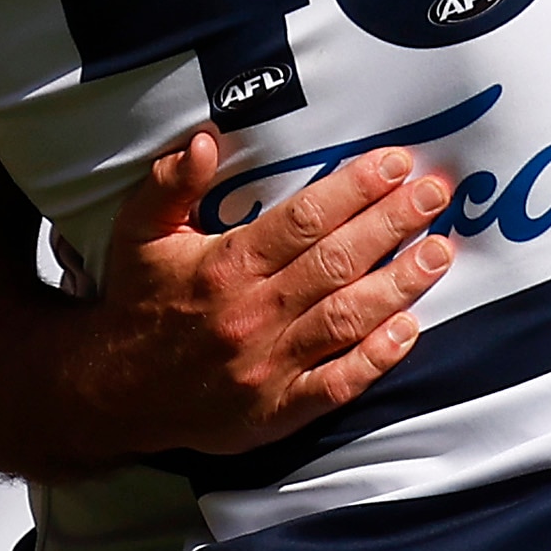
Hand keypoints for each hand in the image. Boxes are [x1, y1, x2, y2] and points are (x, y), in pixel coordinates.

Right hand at [74, 129, 456, 457]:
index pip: (303, 220)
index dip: (354, 189)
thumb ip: (170, 182)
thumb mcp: (138, 232)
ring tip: (440, 252)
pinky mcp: (276, 411)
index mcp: (223, 267)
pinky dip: (376, 358)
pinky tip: (410, 329)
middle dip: (392, 224)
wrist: (111, 391)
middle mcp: (251, 314)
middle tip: (436, 193)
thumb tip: (204, 139)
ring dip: (399, 284)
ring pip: (346, 319)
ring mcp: (267, 367)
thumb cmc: (137, 301)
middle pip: (336, 262)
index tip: (394, 163)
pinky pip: (336, 384)